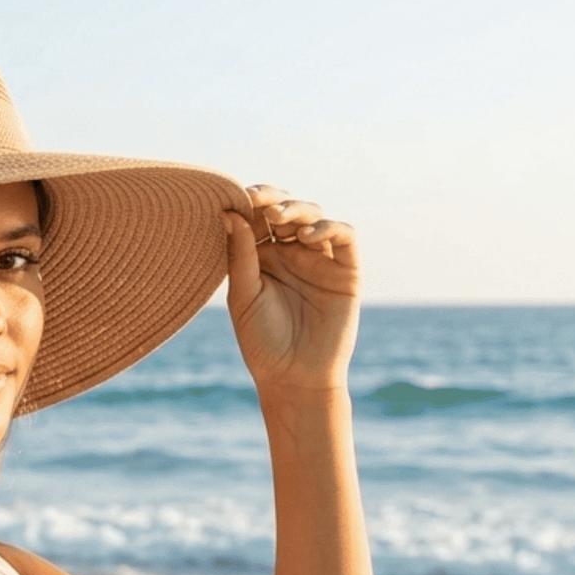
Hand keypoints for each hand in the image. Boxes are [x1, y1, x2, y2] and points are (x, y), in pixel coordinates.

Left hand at [222, 184, 359, 393]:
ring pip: (314, 216)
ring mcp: (320, 259)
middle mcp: (292, 253)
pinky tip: (308, 236)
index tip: (237, 196)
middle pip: (286, 211)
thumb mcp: (244, 296)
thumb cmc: (263, 343)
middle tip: (258, 199)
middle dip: (273, 200)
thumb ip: (240, 256)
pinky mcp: (346, 269)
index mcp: (262, 258)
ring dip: (298, 210)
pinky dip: (329, 227)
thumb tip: (229, 213)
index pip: (258, 218)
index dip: (250, 203)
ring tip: (280, 219)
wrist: (294, 378)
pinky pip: (344, 236)